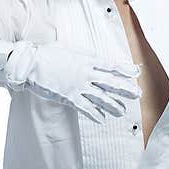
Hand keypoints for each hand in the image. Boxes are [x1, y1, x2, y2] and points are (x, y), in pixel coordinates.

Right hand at [5, 40, 141, 123]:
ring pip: (101, 98)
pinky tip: (102, 120)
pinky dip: (94, 114)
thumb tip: (94, 57)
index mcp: (87, 60)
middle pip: (111, 83)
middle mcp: (86, 74)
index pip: (111, 66)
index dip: (125, 70)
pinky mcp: (69, 97)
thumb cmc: (48, 54)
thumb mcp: (69, 49)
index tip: (136, 72)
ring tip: (122, 111)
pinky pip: (85, 108)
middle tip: (137, 94)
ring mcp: (78, 86)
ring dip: (113, 105)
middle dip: (125, 89)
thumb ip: (84, 54)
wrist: (31, 63)